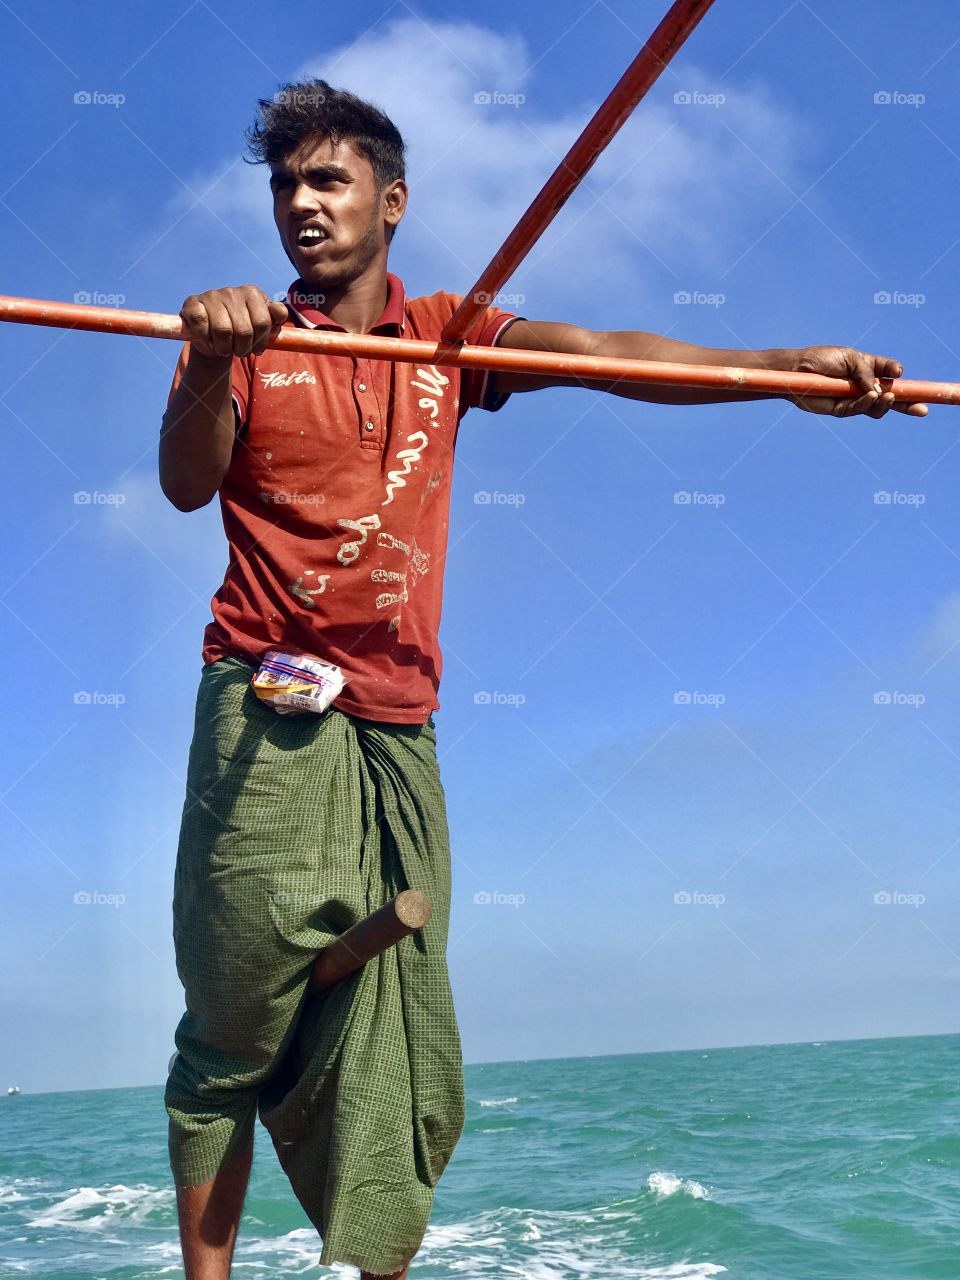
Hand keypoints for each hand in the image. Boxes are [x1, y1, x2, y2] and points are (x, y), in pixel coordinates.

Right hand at [179, 285, 288, 359]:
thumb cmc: (240, 331)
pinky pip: (202, 326)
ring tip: (224, 349)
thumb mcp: (260, 326)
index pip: (263, 322)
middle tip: (239, 352)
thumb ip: (273, 318)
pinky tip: (209, 341)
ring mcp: (212, 295)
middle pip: (244, 330)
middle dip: (243, 349)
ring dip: (224, 348)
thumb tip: (280, 312)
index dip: (261, 342)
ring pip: (223, 330)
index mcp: (252, 293)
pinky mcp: (193, 304)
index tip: (257, 350)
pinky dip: (206, 340)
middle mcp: (232, 291)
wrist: (212, 336)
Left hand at [792, 346, 927, 417]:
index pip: (889, 374)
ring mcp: (853, 399)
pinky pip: (859, 409)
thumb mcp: (849, 358)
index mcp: (867, 369)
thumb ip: (866, 372)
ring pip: (876, 407)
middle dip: (907, 403)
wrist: (797, 370)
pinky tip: (872, 397)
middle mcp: (863, 385)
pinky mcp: (841, 410)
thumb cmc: (821, 359)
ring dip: (885, 403)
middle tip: (922, 408)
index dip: (899, 377)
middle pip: (889, 397)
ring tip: (887, 396)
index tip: (906, 377)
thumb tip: (880, 390)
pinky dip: (867, 403)